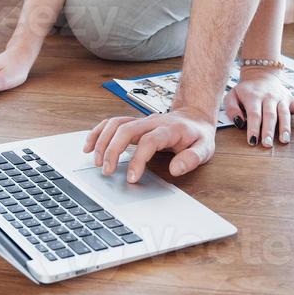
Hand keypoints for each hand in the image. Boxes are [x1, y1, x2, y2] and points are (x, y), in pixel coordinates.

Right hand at [83, 107, 216, 183]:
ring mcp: (141, 120)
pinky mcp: (133, 122)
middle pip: (126, 129)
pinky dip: (97, 133)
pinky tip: (89, 146)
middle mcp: (152, 122)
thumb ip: (192, 158)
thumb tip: (175, 169)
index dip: (138, 159)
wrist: (194, 117)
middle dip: (112, 150)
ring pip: (115, 124)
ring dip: (102, 142)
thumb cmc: (197, 135)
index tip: (131, 177)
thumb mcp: (205, 148)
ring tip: (96, 162)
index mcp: (169, 129)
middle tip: (107, 171)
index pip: (149, 141)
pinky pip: (111, 123)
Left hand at [223, 67, 293, 148]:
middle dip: (269, 130)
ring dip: (285, 127)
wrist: (260, 74)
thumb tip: (239, 122)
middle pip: (270, 115)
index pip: (254, 114)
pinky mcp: (291, 99)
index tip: (252, 141)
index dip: (253, 128)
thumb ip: (231, 108)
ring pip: (285, 113)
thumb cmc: (245, 90)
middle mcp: (269, 97)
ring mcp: (282, 98)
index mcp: (254, 96)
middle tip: (267, 144)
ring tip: (284, 140)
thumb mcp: (232, 95)